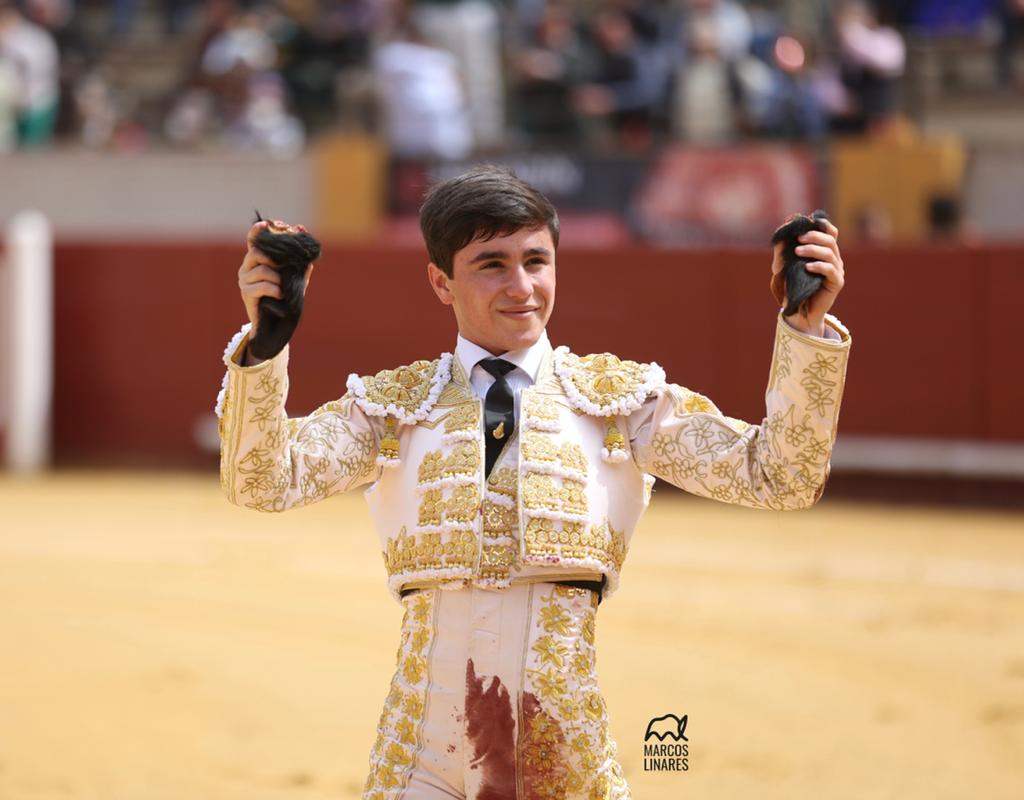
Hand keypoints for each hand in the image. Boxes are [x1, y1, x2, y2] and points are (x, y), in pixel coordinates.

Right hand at [237, 218, 314, 334]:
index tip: (264, 224)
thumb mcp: (296, 281)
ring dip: (277, 278)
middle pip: (256, 253)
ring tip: (283, 288)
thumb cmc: (286, 301)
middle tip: (283, 267)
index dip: (257, 232)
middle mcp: (247, 268)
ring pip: (261, 270)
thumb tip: (310, 255)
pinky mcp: (246, 294)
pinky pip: (261, 285)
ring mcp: (244, 280)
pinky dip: (274, 289)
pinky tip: (280, 294)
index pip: (253, 242)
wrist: (277, 325)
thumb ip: (301, 268)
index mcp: (258, 261)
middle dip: (273, 258)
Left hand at [771, 217, 843, 336]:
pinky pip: (830, 271)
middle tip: (799, 238)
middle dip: (814, 236)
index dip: (823, 225)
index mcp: (824, 252)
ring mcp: (836, 271)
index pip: (830, 233)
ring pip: (830, 253)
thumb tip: (780, 238)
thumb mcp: (783, 268)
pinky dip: (819, 266)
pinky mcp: (836, 283)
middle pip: (830, 240)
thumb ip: (782, 254)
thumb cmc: (792, 288)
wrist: (798, 312)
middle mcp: (833, 259)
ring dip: (813, 249)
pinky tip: (807, 267)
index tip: (810, 221)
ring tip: (798, 252)